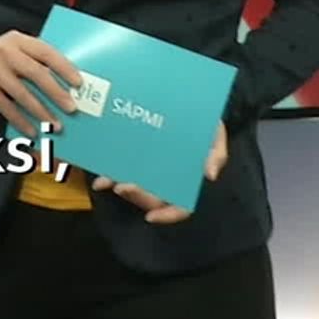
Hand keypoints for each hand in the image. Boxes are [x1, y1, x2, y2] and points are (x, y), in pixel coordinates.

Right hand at [0, 31, 82, 138]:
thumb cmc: (5, 58)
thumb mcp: (20, 50)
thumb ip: (39, 61)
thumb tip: (69, 86)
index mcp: (19, 39)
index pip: (46, 52)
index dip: (64, 68)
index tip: (78, 83)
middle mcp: (3, 51)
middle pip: (35, 73)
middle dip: (55, 93)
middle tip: (71, 108)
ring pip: (21, 93)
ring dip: (41, 112)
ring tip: (55, 124)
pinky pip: (5, 107)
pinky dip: (20, 121)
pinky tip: (32, 130)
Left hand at [91, 121, 228, 223]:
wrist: (189, 101)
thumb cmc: (205, 123)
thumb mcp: (216, 136)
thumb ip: (217, 154)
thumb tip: (209, 175)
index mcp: (186, 179)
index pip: (181, 207)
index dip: (167, 216)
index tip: (150, 216)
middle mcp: (166, 178)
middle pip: (151, 198)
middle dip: (136, 196)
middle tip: (122, 187)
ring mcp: (149, 168)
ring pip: (134, 186)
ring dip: (118, 186)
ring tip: (105, 181)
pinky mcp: (135, 155)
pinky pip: (121, 169)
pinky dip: (110, 173)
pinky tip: (101, 174)